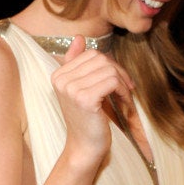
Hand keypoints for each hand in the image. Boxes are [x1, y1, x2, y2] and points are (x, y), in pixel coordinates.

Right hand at [51, 35, 134, 158]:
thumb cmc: (87, 119)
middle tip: (125, 89)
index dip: (110, 65)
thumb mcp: (81, 88)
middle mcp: (61, 80)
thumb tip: (79, 37)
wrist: (84, 147)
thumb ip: (78, 63)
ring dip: (122, 83)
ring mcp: (71, 89)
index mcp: (58, 75)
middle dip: (118, 72)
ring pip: (108, 69)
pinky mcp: (84, 99)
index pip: (91, 54)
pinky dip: (122, 90)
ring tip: (124, 97)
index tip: (119, 82)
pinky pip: (112, 81)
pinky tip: (123, 102)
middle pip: (101, 59)